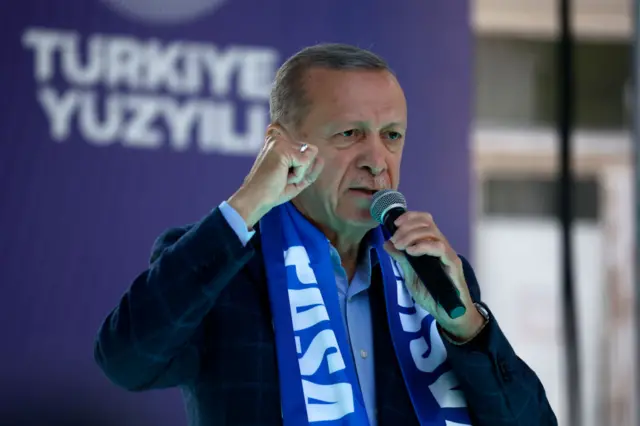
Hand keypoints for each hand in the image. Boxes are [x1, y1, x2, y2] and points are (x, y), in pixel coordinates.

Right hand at [228, 125, 323, 227]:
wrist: (256, 200)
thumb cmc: (272, 192)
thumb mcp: (296, 179)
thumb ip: (310, 168)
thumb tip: (320, 157)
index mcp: (279, 144)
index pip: (307, 153)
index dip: (301, 171)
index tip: (282, 178)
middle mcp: (278, 139)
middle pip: (311, 153)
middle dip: (301, 171)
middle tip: (281, 179)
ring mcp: (279, 142)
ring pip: (309, 157)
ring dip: (299, 174)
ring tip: (281, 178)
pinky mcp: (282, 149)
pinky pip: (304, 163)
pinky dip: (297, 175)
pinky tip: (281, 177)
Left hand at [383, 211, 485, 340]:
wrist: (449, 314)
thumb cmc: (433, 294)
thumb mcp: (411, 275)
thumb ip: (401, 259)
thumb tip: (387, 243)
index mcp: (431, 245)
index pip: (424, 221)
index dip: (410, 217)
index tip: (395, 223)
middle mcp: (441, 246)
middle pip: (427, 223)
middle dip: (407, 227)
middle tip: (395, 240)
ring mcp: (447, 254)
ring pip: (432, 232)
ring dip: (412, 235)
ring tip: (400, 246)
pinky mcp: (453, 264)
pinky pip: (440, 248)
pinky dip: (423, 246)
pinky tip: (411, 251)